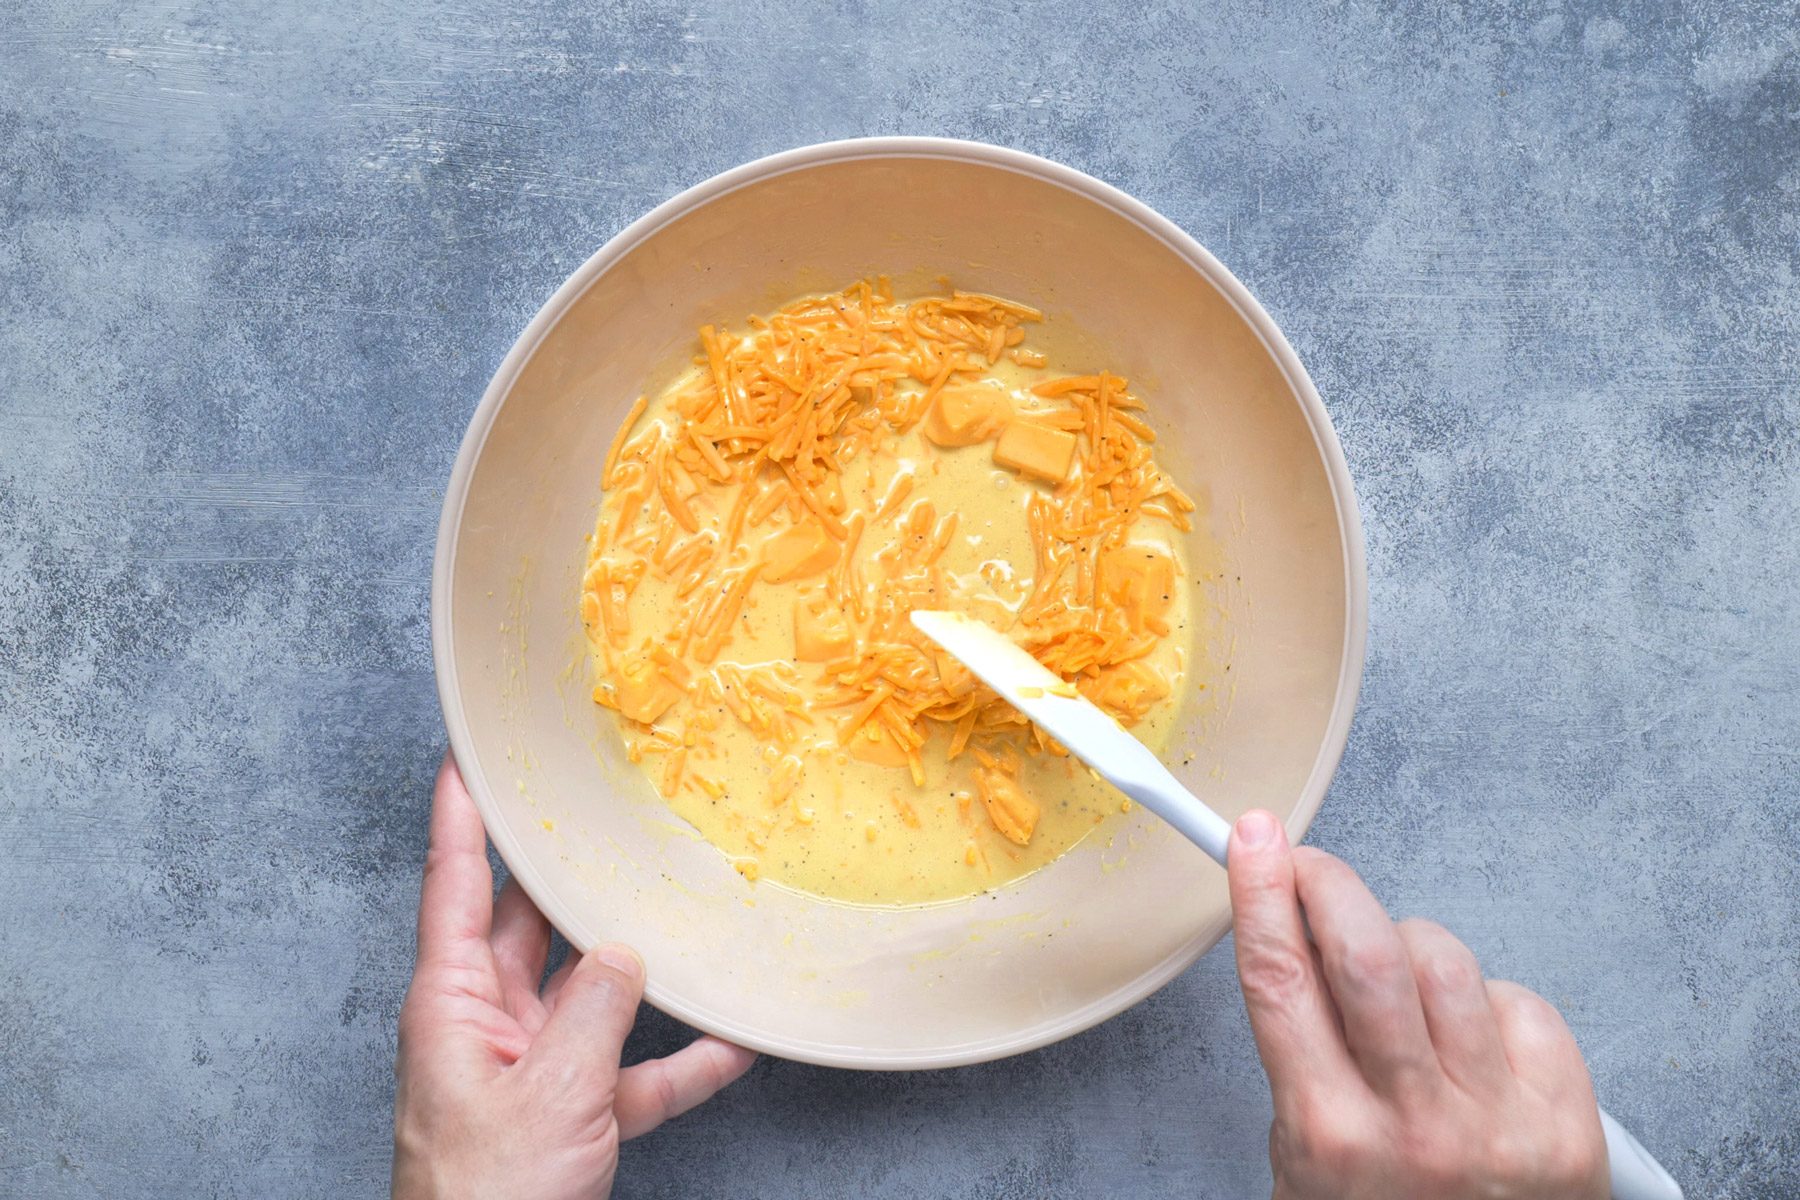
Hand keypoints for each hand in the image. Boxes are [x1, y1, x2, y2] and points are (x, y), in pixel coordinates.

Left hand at [393, 755, 755, 1199]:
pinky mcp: (568, 1115)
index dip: (461, 816)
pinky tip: (730, 1042)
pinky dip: (678, 1060)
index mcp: (453, 1004)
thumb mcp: (553, 1093)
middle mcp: (487, 1024)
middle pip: (531, 928)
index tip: (467, 756)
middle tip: (603, 812)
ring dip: (644, 972)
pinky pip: (629, 1072)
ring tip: (690, 915)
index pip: (455, 885)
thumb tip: (624, 954)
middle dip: (570, 876)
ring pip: (592, 995)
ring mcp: (530, 1069)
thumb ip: (595, 1011)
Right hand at [1227, 810, 1606, 1199]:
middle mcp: (1415, 1129)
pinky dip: (1488, 1001)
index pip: (1281, 981)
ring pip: (1445, 960)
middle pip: (1366, 952)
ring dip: (1410, 944)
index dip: (1260, 894)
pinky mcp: (1569, 1123)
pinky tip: (1472, 1040)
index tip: (1254, 841)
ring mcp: (1499, 1124)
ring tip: (1400, 981)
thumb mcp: (1304, 1160)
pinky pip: (1522, 1001)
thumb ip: (1303, 1060)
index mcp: (1331, 1139)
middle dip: (1328, 883)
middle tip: (1310, 868)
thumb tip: (1296, 934)